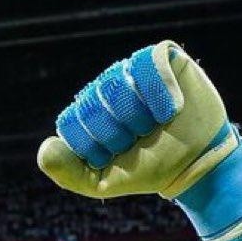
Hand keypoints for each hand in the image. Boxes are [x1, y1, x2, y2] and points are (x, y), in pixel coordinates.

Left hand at [37, 41, 238, 199]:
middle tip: (142, 139)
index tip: (116, 155)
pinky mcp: (161, 57)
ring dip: (141, 113)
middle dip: (121, 131)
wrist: (196, 163)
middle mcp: (105, 88)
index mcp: (86, 115)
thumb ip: (68, 173)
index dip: (95, 145)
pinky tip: (171, 107)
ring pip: (120, 82)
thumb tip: (45, 147)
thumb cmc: (148, 169)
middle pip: (95, 102)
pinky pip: (149, 61)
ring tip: (157, 124)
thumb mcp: (102, 183)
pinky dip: (160, 90)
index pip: (72, 122)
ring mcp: (131, 71)